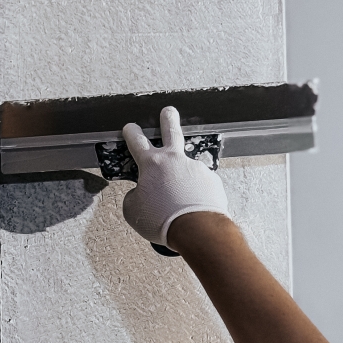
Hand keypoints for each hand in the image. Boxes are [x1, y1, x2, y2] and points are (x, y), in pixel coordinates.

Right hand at [121, 106, 228, 245]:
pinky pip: (201, 186)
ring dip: (185, 178)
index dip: (131, 132)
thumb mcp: (133, 211)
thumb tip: (140, 194)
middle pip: (171, 131)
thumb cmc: (164, 221)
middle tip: (168, 112)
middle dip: (167, 119)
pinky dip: (197, 195)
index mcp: (152, 164)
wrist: (197, 231)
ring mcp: (196, 168)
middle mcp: (175, 160)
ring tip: (181, 198)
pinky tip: (193, 207)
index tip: (130, 128)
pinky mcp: (212, 181)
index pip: (137, 141)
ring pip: (188, 168)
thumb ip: (134, 196)